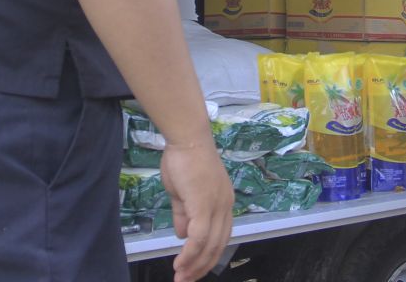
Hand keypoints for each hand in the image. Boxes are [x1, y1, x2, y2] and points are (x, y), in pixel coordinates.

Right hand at [159, 142, 234, 281]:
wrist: (187, 138)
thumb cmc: (184, 159)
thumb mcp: (183, 193)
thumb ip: (184, 215)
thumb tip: (183, 236)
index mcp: (223, 202)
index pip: (220, 236)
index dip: (208, 254)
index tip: (194, 268)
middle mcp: (225, 206)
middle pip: (218, 245)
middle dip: (202, 266)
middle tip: (186, 281)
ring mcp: (217, 206)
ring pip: (209, 245)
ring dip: (194, 265)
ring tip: (181, 278)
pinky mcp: (204, 206)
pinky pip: (198, 238)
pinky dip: (189, 254)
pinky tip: (180, 264)